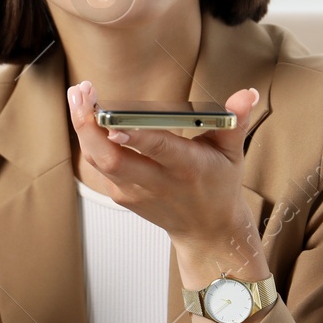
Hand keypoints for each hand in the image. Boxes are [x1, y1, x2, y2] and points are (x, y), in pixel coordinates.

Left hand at [67, 80, 261, 255]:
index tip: (113, 119)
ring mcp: (135, 192)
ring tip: (78, 96)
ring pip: (99, 162)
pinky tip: (85, 115)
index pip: (158, 150)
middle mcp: (157, 183)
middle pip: (113, 159)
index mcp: (187, 168)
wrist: (207, 230)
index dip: (134, 135)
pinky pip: (98, 165)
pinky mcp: (122, 194)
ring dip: (83, 129)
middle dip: (90, 126)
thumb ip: (235, 120)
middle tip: (81, 93)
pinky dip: (88, 140)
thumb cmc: (218, 186)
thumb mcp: (232, 153)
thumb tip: (245, 94)